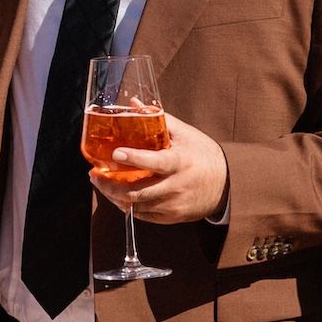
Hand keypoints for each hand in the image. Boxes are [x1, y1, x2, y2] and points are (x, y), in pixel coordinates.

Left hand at [91, 110, 229, 224]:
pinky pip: (144, 216)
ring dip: (115, 197)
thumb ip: (158, 119)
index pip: (154, 162)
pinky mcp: (172, 217)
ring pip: (137, 206)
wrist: (227, 185)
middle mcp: (176, 186)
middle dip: (110, 186)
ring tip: (102, 185)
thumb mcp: (185, 134)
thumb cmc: (203, 155)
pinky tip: (119, 196)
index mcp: (179, 162)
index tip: (115, 154)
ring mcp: (173, 205)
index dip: (133, 158)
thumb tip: (134, 103)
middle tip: (95, 176)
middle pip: (137, 192)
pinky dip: (128, 207)